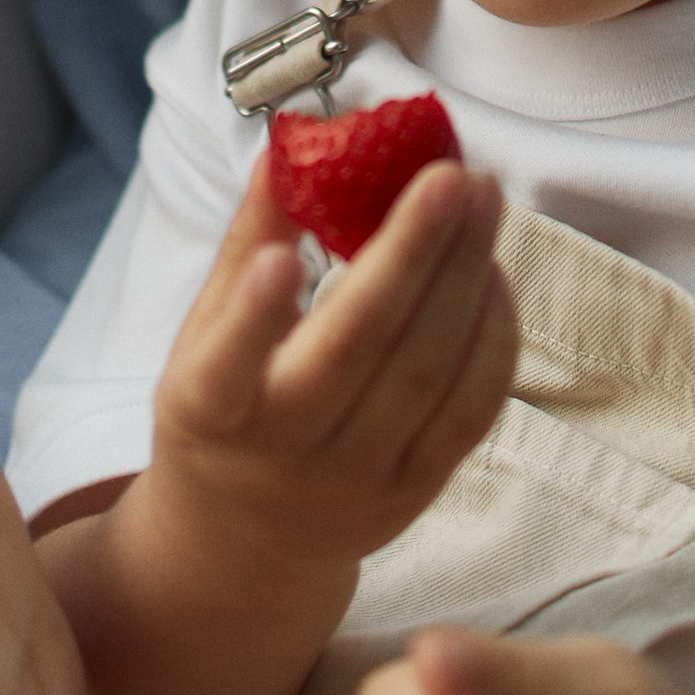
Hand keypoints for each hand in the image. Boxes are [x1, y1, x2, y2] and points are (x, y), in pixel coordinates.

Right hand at [145, 148, 515, 589]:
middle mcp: (285, 456)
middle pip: (357, 353)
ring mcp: (359, 483)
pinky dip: (492, 338)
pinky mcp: (418, 493)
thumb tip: (289, 146)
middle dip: (410, 257)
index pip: (226, 369)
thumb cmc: (223, 410)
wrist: (248, 547)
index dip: (254, 315)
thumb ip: (246, 244)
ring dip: (465, 280)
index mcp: (209, 413)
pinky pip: (470, 413)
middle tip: (449, 173)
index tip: (284, 255)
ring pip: (427, 377)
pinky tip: (492, 272)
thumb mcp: (201, 338)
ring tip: (484, 197)